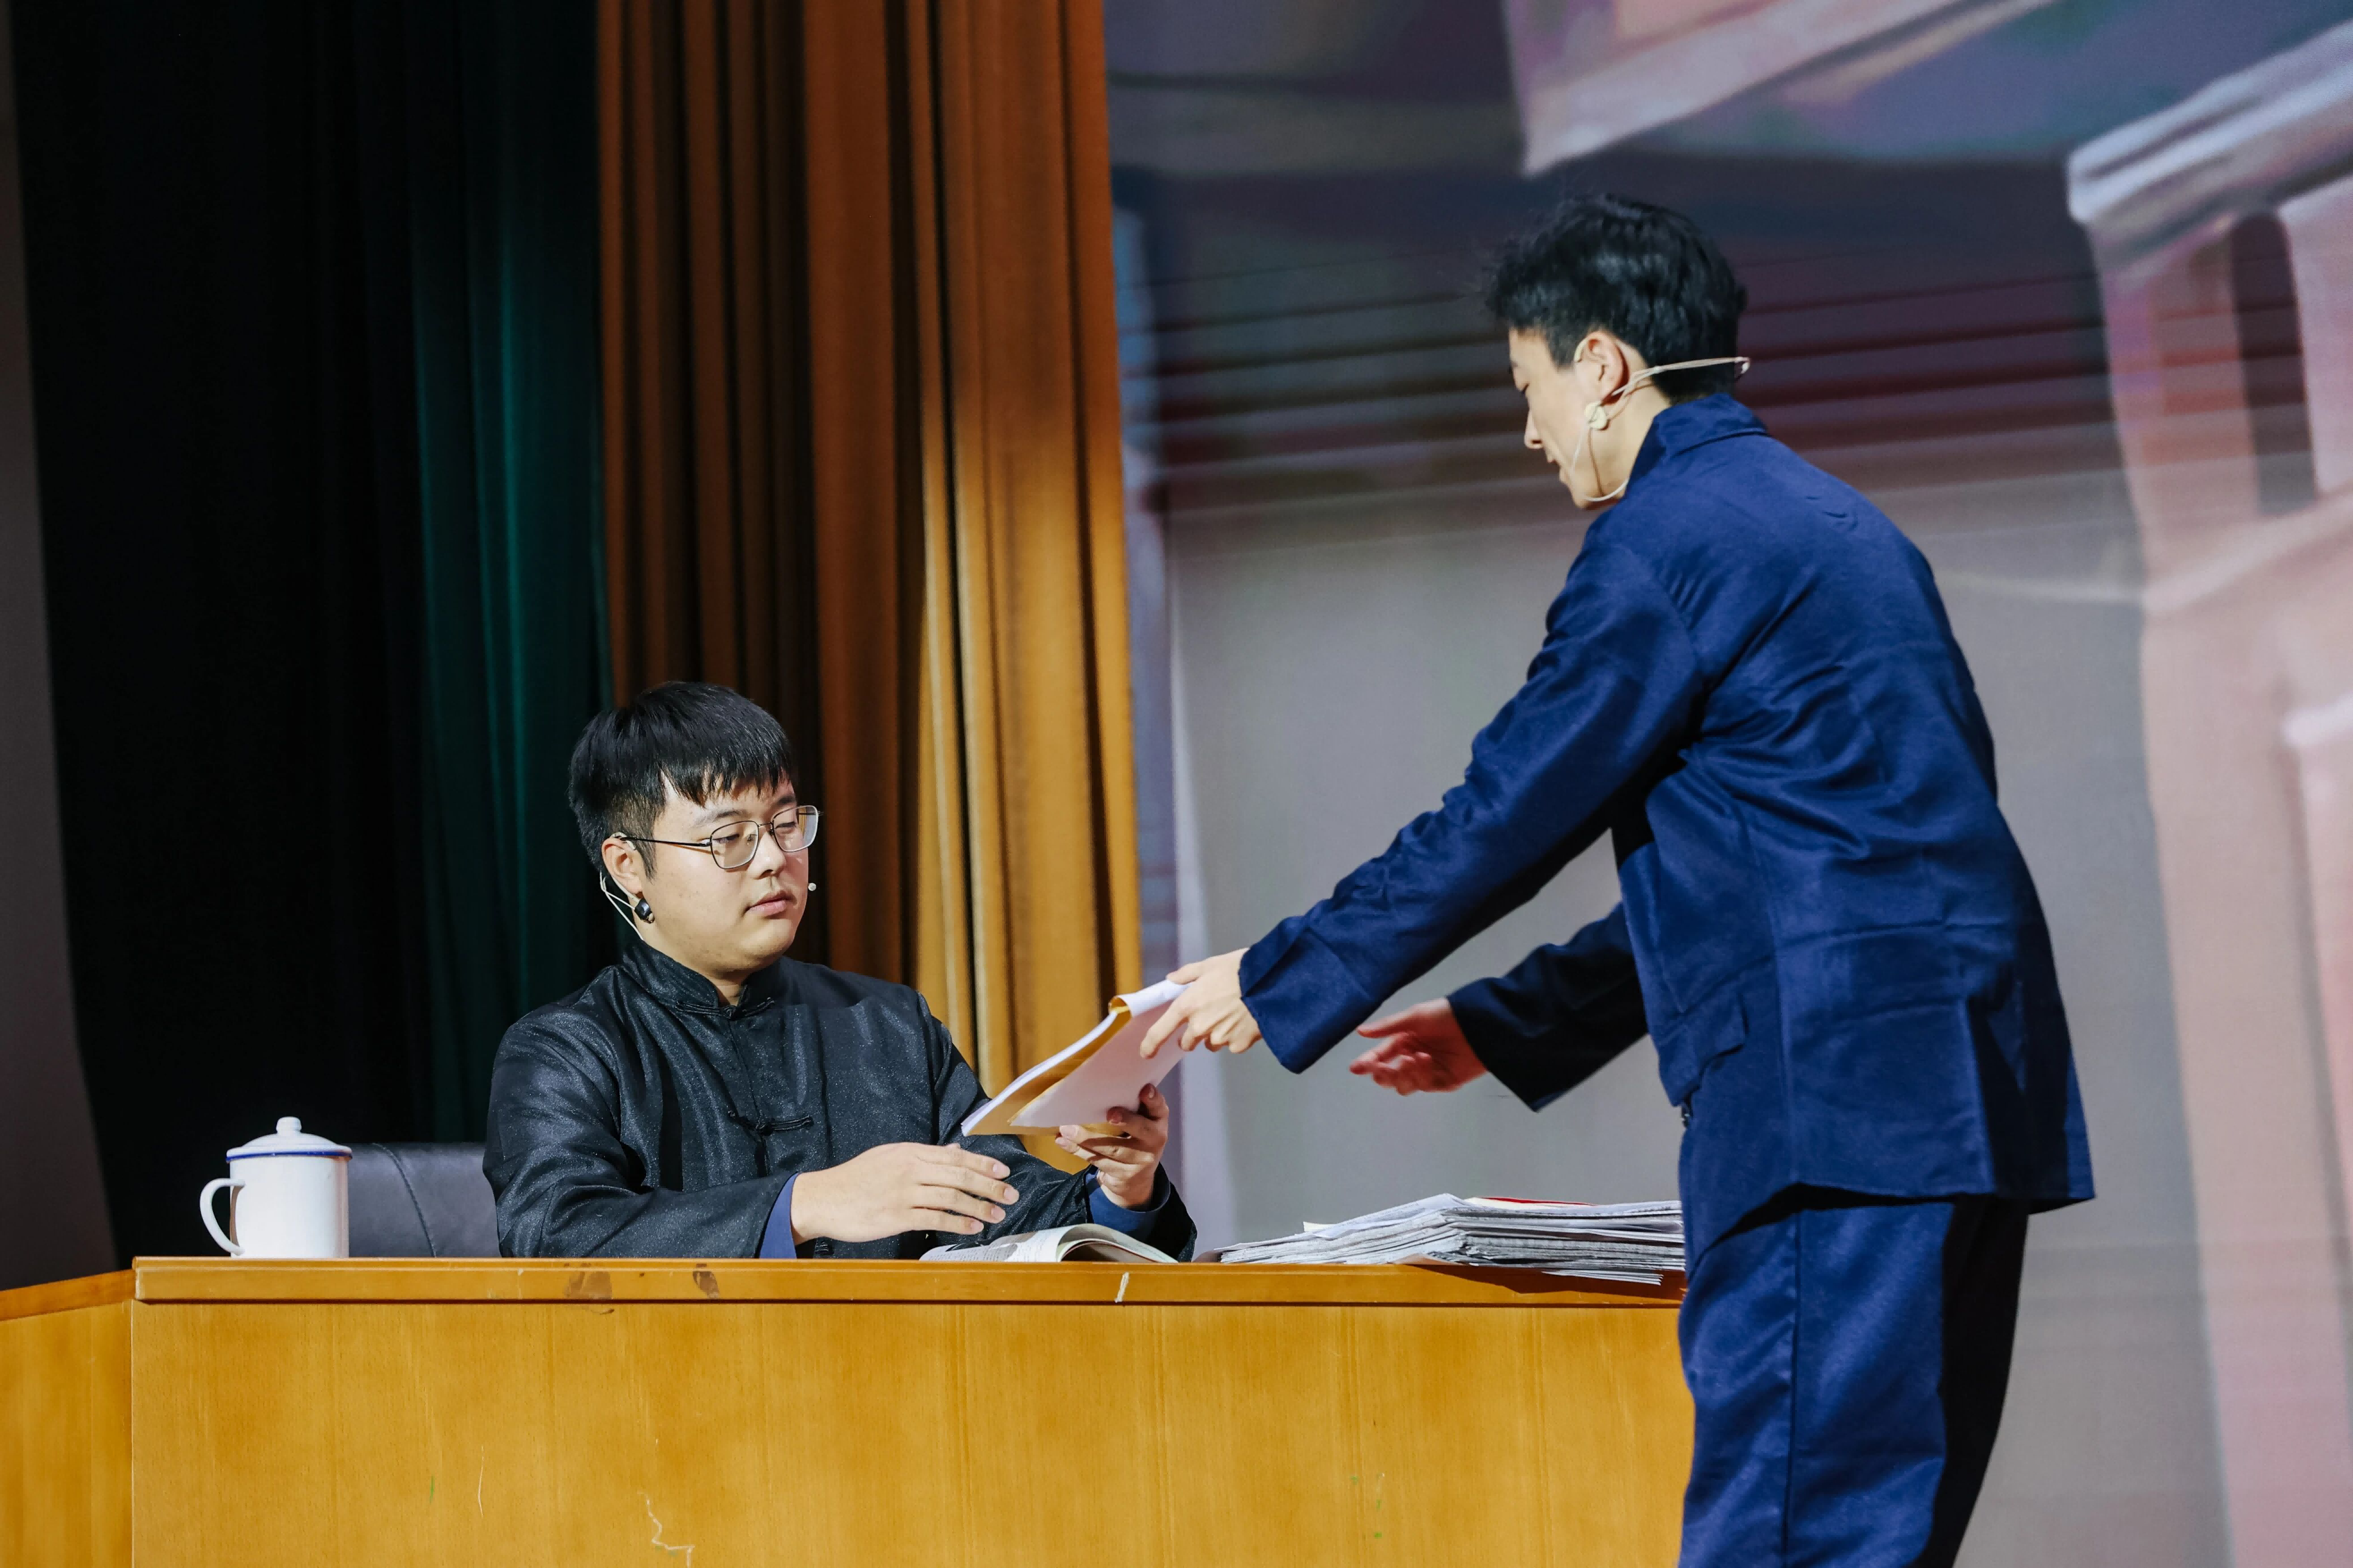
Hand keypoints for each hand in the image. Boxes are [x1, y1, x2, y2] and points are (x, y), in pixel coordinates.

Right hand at [790, 1143, 1019, 1242]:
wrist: (823, 1198)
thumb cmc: (856, 1178)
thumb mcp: (890, 1157)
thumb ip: (924, 1155)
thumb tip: (955, 1151)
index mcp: (910, 1152)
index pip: (956, 1156)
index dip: (984, 1163)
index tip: (1005, 1171)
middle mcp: (910, 1169)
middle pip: (960, 1175)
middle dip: (990, 1185)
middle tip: (1012, 1194)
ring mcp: (903, 1193)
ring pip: (952, 1197)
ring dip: (979, 1206)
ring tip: (998, 1214)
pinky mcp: (896, 1216)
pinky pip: (935, 1218)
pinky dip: (958, 1223)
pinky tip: (973, 1227)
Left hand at [1056, 1083, 1168, 1208]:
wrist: (1136, 1178)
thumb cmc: (1134, 1136)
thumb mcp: (1139, 1119)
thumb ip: (1129, 1104)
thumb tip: (1096, 1084)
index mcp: (1158, 1120)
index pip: (1159, 1107)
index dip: (1153, 1099)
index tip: (1144, 1090)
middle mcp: (1154, 1139)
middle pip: (1140, 1130)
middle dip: (1125, 1120)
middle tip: (1110, 1113)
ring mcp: (1140, 1160)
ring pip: (1113, 1148)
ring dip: (1087, 1139)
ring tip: (1067, 1129)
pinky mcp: (1123, 1174)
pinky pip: (1098, 1161)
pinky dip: (1078, 1150)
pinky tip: (1063, 1142)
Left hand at [1138, 950, 1263, 1058]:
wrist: (1272, 982)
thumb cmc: (1239, 970)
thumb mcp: (1210, 965)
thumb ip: (1187, 974)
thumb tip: (1171, 979)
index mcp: (1188, 1006)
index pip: (1160, 1032)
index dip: (1150, 1045)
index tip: (1146, 1052)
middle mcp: (1200, 1026)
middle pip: (1187, 1042)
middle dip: (1193, 1035)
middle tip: (1208, 1017)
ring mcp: (1220, 1038)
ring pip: (1211, 1044)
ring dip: (1215, 1034)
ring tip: (1232, 1014)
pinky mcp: (1239, 1045)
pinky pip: (1232, 1044)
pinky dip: (1236, 1036)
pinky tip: (1245, 1019)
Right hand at [1348, 999, 1487, 1094]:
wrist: (1479, 1024)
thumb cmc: (1446, 1015)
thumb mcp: (1415, 1016)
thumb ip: (1388, 1027)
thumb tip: (1360, 1031)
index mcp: (1404, 1041)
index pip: (1381, 1056)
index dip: (1368, 1062)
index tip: (1356, 1068)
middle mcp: (1413, 1058)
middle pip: (1390, 1077)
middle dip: (1385, 1074)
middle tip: (1383, 1068)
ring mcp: (1430, 1071)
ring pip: (1407, 1085)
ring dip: (1406, 1074)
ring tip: (1415, 1057)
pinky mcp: (1446, 1081)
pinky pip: (1428, 1086)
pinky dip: (1424, 1076)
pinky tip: (1428, 1062)